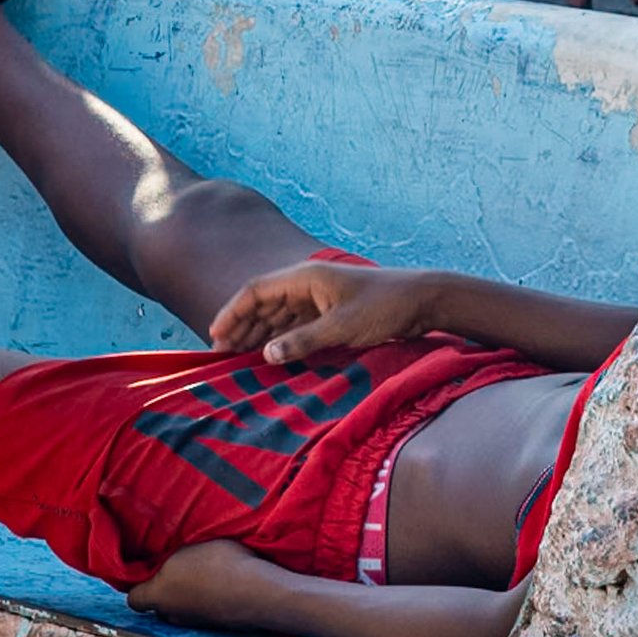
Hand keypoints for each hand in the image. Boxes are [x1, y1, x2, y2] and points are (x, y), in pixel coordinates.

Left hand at [126, 539, 280, 628]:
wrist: (256, 591)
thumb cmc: (217, 564)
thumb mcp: (186, 548)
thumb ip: (167, 556)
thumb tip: (159, 559)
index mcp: (158, 594)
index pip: (134, 599)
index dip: (138, 585)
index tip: (148, 570)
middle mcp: (172, 614)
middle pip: (159, 604)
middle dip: (164, 589)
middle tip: (178, 568)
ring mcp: (195, 623)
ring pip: (181, 608)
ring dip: (187, 595)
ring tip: (204, 574)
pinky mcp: (215, 626)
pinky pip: (202, 611)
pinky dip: (207, 601)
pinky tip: (222, 583)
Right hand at [207, 260, 435, 362]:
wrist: (422, 301)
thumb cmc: (384, 307)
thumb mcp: (342, 328)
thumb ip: (303, 341)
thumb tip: (266, 354)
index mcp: (305, 277)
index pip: (256, 291)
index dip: (232, 312)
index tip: (215, 336)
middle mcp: (307, 284)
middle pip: (263, 304)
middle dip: (241, 327)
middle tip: (221, 356)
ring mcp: (319, 298)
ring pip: (278, 316)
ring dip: (258, 335)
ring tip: (238, 359)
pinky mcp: (330, 313)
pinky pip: (296, 325)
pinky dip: (281, 340)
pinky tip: (270, 357)